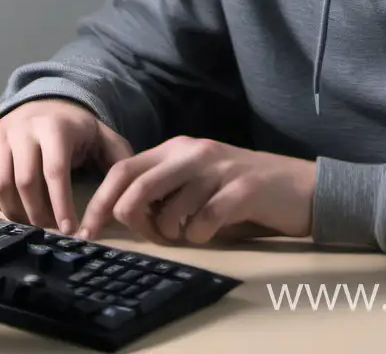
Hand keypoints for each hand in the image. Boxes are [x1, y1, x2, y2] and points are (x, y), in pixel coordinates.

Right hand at [0, 99, 132, 233]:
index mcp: (54, 127)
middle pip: (23, 182)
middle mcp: (21, 130)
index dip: (61, 204)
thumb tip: (126, 187)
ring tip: (27, 224)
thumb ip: (118, 158)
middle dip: (37, 213)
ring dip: (10, 212)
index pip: (54, 170)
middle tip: (48, 229)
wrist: (43, 105)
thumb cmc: (74, 131)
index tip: (69, 229)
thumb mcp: (101, 137)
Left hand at [76, 136, 315, 244]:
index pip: (123, 170)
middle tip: (154, 237)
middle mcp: (194, 152)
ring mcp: (218, 168)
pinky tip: (217, 228)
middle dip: (134, 224)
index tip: (88, 232)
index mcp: (178, 148)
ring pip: (169, 214)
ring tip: (196, 229)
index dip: (100, 202)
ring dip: (175, 235)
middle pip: (136, 190)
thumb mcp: (195, 179)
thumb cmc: (240, 187)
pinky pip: (203, 224)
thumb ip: (162, 187)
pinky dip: (203, 237)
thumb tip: (120, 213)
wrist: (297, 185)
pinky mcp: (242, 188)